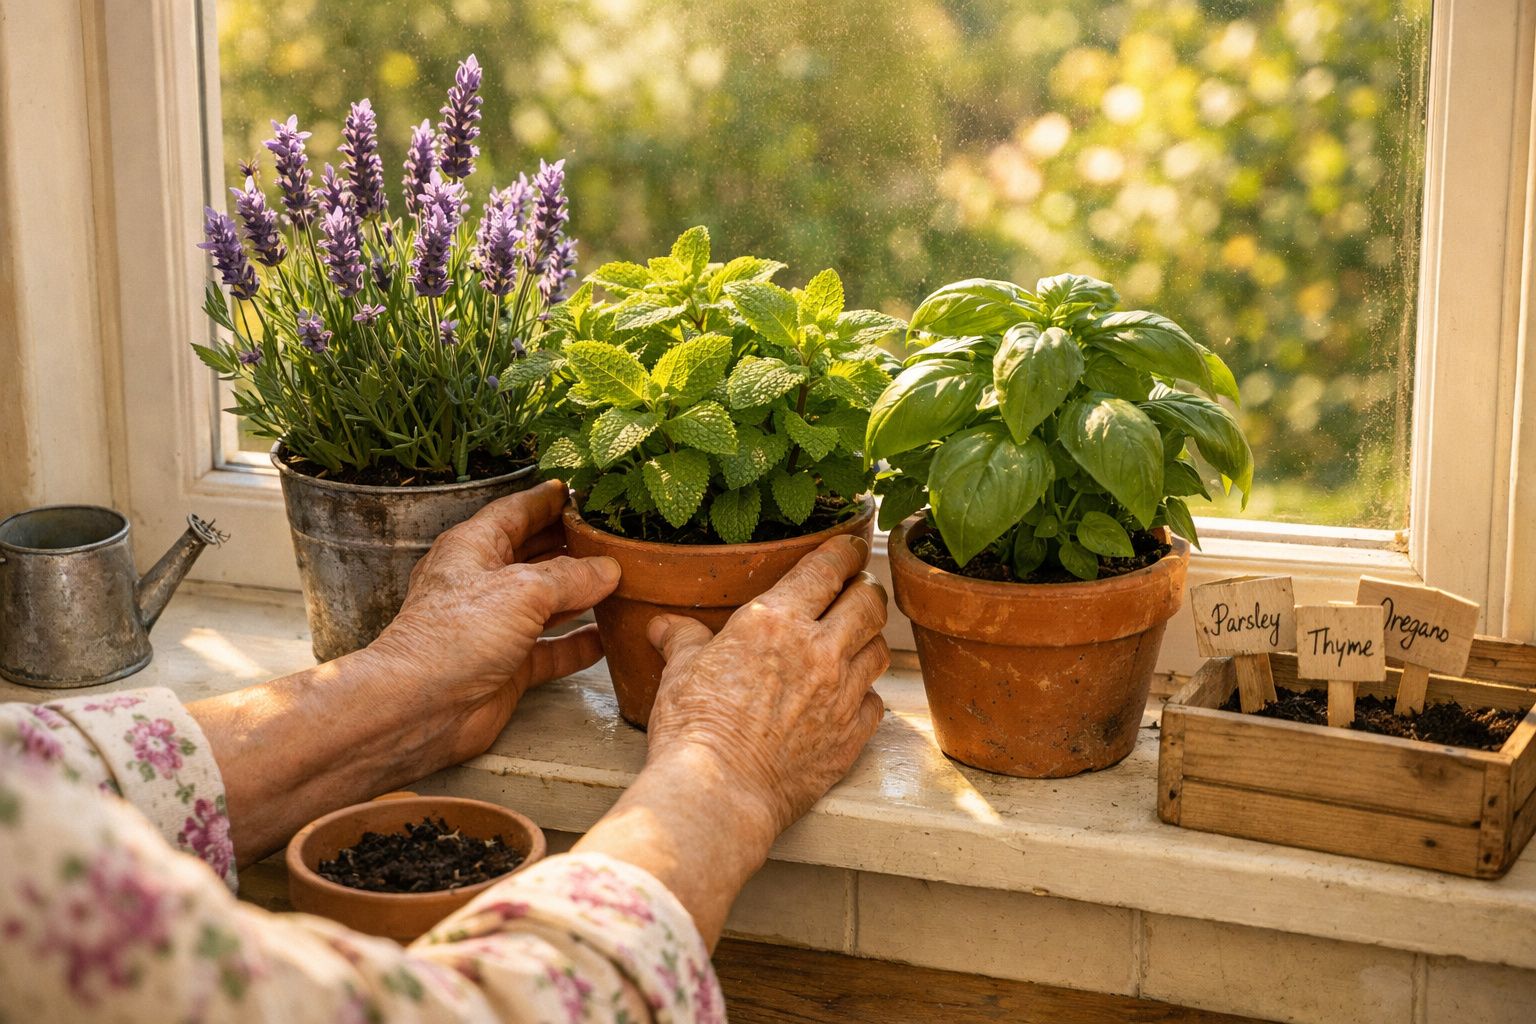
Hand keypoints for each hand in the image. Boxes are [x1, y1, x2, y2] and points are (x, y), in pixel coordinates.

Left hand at [370, 479, 620, 764]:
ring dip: (581, 595)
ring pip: (547, 603)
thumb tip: (607, 569)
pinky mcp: (508, 666)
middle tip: (611, 536)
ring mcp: (496, 626)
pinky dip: (578, 645)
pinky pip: (551, 650)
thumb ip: (571, 576)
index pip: (516, 512)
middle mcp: (484, 583)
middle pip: (535, 554)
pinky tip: (606, 638)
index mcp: (474, 548)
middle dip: (572, 545)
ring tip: (620, 581)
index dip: (547, 500)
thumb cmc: (453, 638)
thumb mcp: (522, 590)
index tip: (578, 491)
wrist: (421, 707)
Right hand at [644, 535, 889, 839]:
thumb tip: (665, 626)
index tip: (849, 547)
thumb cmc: (694, 729)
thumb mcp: (679, 671)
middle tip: (860, 589)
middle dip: (867, 589)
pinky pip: (875, 702)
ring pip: (879, 650)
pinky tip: (849, 697)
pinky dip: (866, 694)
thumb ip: (683, 639)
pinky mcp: (851, 736)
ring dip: (869, 639)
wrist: (720, 792)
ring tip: (856, 640)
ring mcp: (842, 694)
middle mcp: (820, 650)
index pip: (827, 568)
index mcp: (776, 621)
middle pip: (869, 603)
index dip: (844, 551)